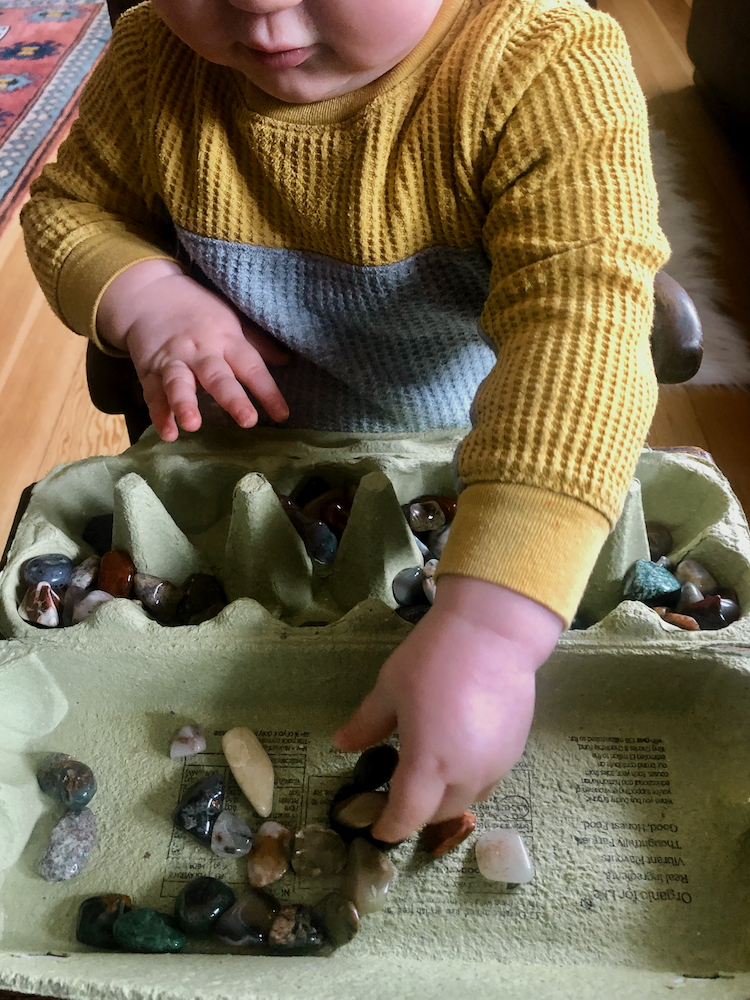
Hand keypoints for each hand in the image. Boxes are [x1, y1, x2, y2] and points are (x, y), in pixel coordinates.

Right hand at [97, 259, 289, 440]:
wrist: (148, 292)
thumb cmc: (198, 310)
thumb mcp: (231, 320)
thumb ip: (257, 344)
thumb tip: (288, 361)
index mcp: (226, 339)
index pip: (251, 366)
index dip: (268, 391)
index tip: (282, 415)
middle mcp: (200, 351)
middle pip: (217, 376)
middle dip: (232, 399)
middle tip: (248, 421)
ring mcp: (173, 361)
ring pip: (179, 383)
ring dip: (185, 404)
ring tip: (192, 425)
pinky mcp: (149, 371)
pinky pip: (153, 395)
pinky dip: (159, 414)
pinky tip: (168, 434)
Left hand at [334, 576, 562, 842]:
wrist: (494, 633)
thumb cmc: (434, 658)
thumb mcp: (390, 688)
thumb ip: (367, 723)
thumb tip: (342, 744)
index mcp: (428, 764)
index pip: (407, 816)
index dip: (390, 827)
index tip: (376, 828)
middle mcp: (465, 775)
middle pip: (438, 814)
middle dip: (416, 812)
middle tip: (398, 793)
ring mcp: (495, 765)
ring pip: (467, 800)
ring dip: (445, 798)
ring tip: (429, 776)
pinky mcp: (515, 751)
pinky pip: (488, 780)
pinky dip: (468, 780)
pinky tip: (458, 754)